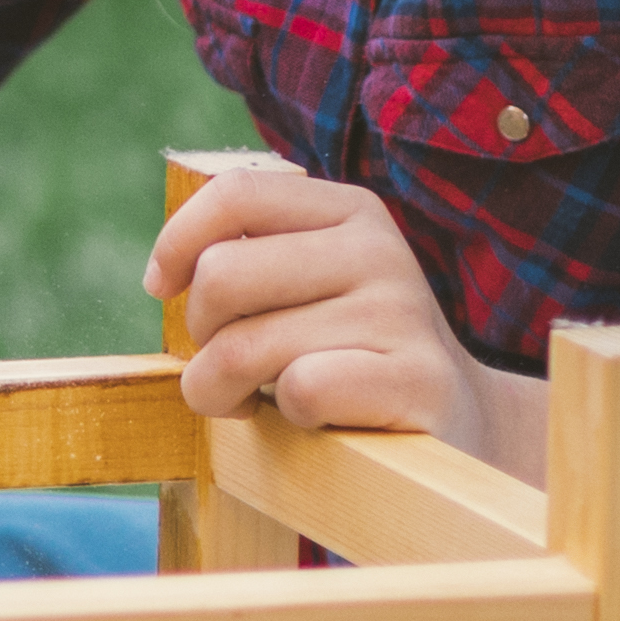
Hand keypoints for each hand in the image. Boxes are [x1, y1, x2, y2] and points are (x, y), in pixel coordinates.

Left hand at [145, 163, 545, 480]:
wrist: (457, 426)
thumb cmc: (347, 359)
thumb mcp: (307, 290)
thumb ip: (250, 263)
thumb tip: (164, 277)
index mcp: (350, 212)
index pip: (236, 194)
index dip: (177, 242)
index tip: (161, 288)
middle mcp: (379, 250)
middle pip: (221, 275)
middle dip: (200, 335)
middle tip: (224, 367)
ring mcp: (403, 312)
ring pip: (246, 345)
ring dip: (224, 390)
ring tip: (253, 401)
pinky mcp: (418, 379)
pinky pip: (301, 388)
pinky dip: (288, 415)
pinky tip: (316, 418)